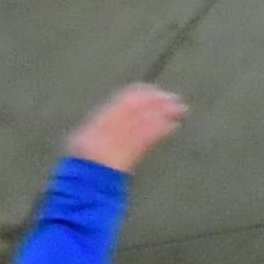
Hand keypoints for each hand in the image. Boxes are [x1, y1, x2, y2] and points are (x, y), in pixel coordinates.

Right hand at [63, 83, 186, 175]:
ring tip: (180, 108)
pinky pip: (153, 134)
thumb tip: (106, 122)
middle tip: (171, 96)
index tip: (151, 90)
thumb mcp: (84, 138)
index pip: (126, 98)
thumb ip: (99, 127)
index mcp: (104, 116)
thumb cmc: (83, 160)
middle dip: (158, 99)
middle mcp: (117, 120)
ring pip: (150, 117)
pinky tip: (175, 125)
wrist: (88, 174)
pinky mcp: (137, 147)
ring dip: (166, 111)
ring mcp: (127, 133)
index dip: (141, 93)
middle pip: (142, 105)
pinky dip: (165, 128)